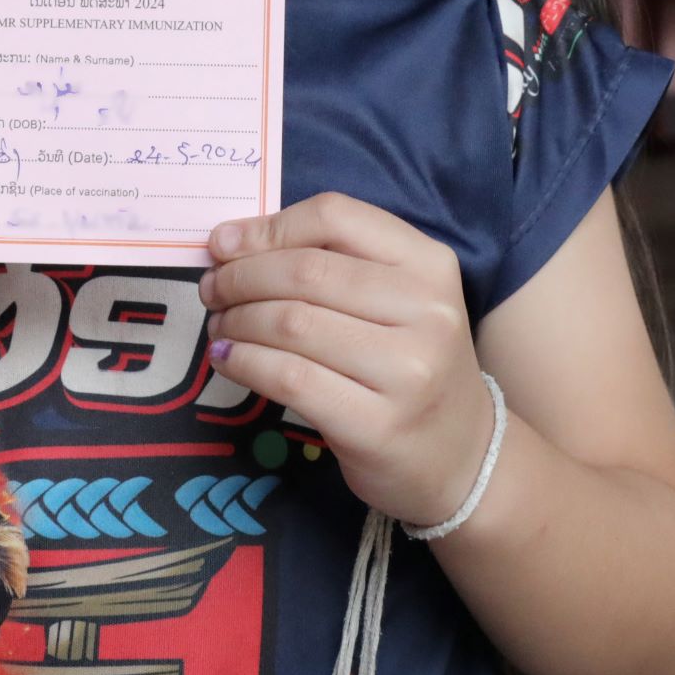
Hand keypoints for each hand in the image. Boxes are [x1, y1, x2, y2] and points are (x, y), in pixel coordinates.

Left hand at [199, 194, 497, 527]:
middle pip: (305, 272)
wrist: (463, 457)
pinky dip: (245, 362)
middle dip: (241, 276)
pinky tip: (229, 358)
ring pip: (291, 324)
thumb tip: (232, 242)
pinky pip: (289, 378)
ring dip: (237, 320)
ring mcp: (406, 370)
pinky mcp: (376, 424)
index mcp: (429, 263)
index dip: (269, 227)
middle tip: (212, 289)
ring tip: (220, 325)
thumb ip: (334, 263)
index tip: (224, 243)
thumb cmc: (413, 365)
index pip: (335, 217)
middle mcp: (425, 310)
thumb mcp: (399, 300)